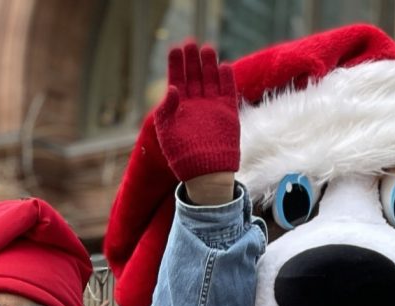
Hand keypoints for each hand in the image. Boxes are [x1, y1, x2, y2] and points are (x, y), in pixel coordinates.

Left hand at [153, 41, 238, 201]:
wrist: (204, 173)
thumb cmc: (181, 155)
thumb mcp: (167, 131)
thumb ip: (167, 109)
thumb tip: (172, 88)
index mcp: (179, 105)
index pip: (177, 78)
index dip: (176, 63)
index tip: (175, 49)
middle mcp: (195, 102)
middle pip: (194, 75)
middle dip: (192, 59)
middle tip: (191, 43)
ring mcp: (212, 106)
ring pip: (211, 79)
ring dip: (209, 64)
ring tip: (207, 48)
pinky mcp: (227, 112)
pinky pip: (228, 91)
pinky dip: (226, 79)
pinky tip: (223, 66)